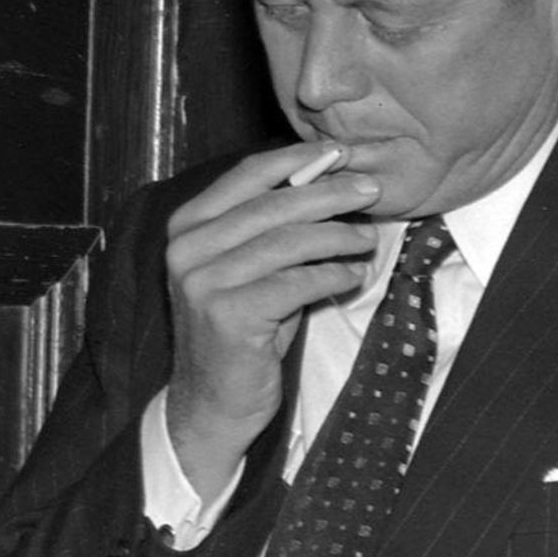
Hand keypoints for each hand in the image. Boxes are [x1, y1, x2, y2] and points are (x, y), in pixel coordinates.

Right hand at [161, 146, 379, 497]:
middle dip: (329, 193)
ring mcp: (202, 282)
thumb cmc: (242, 331)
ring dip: (337, 237)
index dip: (297, 159)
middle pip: (272, 205)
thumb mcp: (250, 270)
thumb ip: (273, 228)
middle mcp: (187, 249)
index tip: (339, 153)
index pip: (247, 175)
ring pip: (286, 242)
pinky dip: (331, 276)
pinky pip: (294, 284)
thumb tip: (331, 182)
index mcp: (188, 226)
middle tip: (371, 191)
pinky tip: (353, 275)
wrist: (212, 402)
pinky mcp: (226, 316)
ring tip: (369, 239)